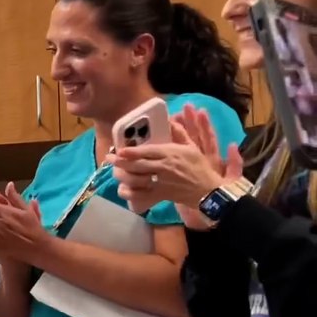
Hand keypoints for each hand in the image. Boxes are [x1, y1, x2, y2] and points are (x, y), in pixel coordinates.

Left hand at [113, 105, 237, 210]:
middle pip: (138, 165)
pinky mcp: (160, 195)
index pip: (148, 152)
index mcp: (171, 154)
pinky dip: (131, 193)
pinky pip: (142, 196)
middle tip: (109, 159)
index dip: (132, 151)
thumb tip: (170, 120)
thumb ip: (179, 133)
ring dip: (124, 176)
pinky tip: (123, 189)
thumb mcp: (191, 147)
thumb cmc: (199, 167)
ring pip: (137, 179)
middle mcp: (164, 168)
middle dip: (121, 162)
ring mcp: (161, 183)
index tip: (119, 150)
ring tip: (115, 172)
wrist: (208, 190)